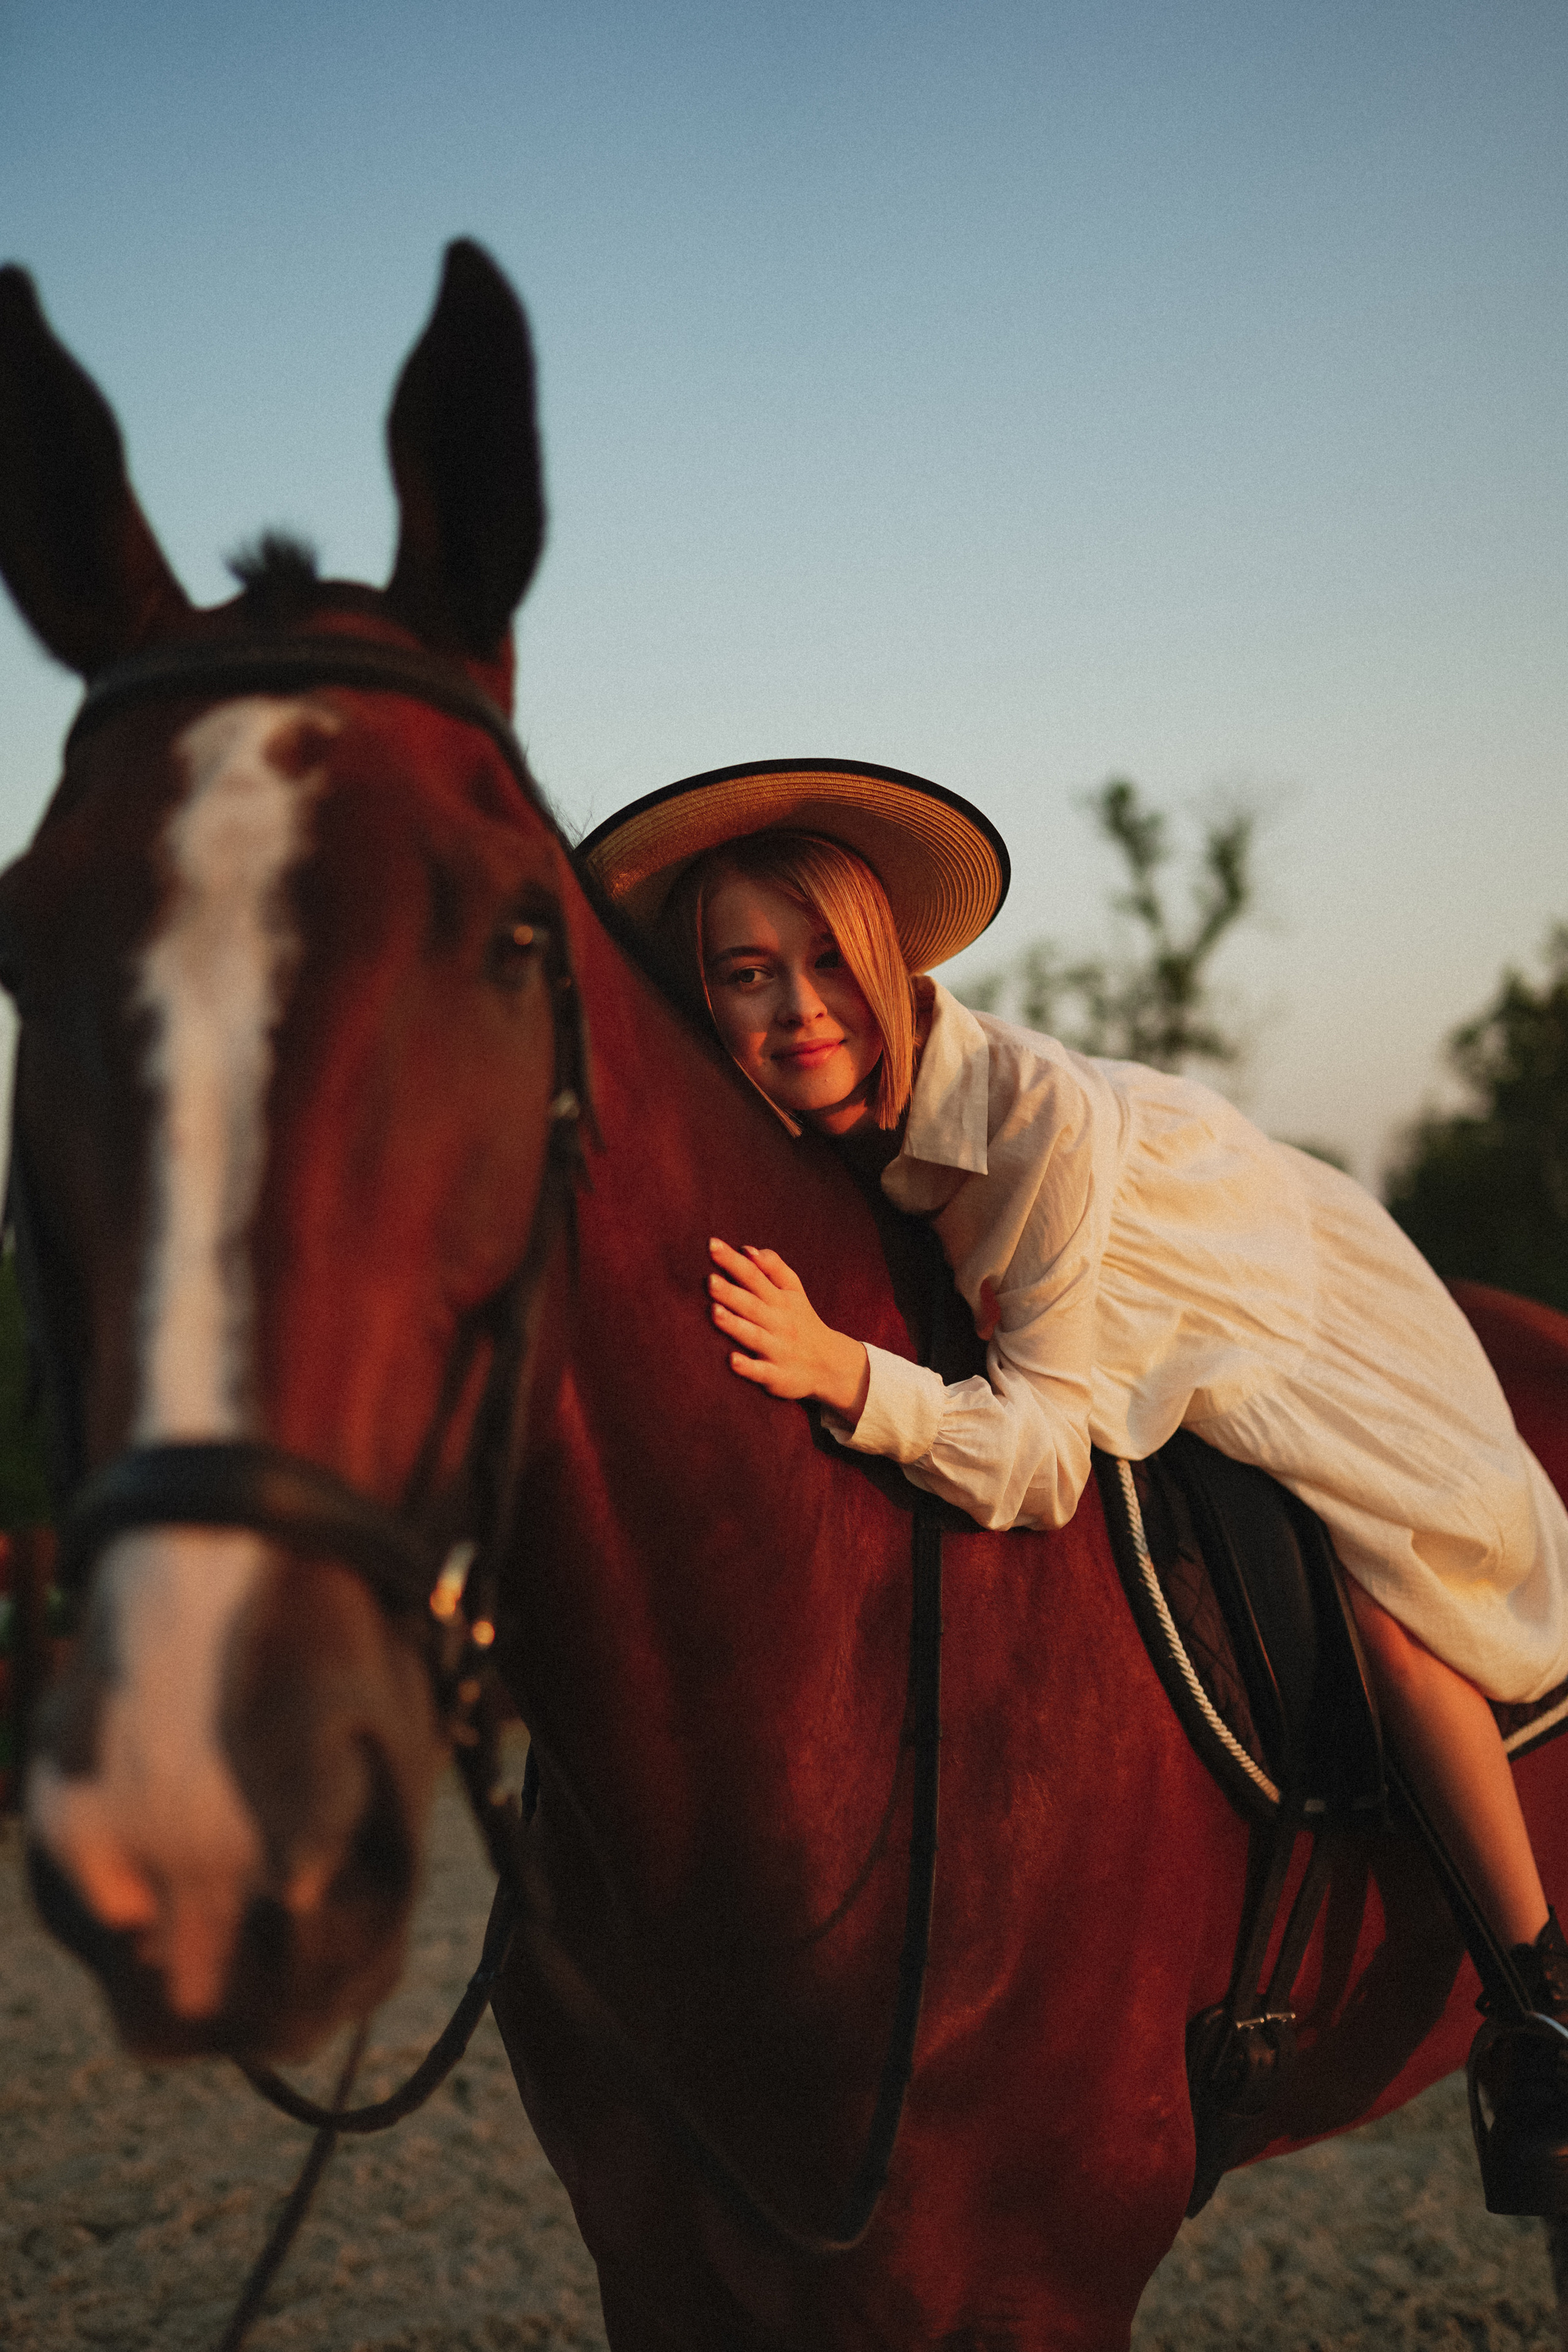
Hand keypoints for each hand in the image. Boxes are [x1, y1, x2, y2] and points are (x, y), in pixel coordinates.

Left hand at [708, 1238, 870, 1420]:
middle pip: (752, 1304)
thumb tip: (747, 1249)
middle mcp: (778, 1322)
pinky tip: (732, 1360)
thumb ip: (773, 1268)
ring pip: (754, 1336)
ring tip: (714, 1312)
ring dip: (735, 1325)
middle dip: (731, 1293)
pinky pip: (762, 1372)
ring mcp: (778, 1350)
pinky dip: (748, 1367)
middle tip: (709, 1280)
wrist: (831, 1365)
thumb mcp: (794, 1292)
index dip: (734, 1261)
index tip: (712, 1245)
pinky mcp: (778, 1376)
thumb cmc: (802, 1322)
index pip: (755, 1276)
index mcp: (780, 1299)